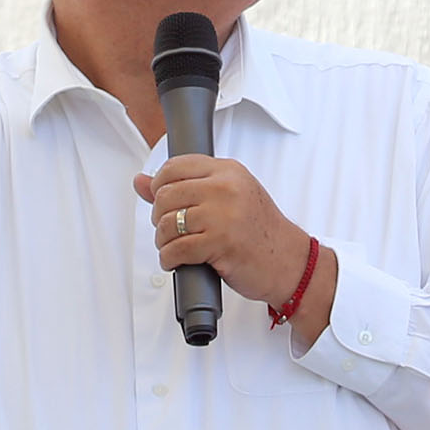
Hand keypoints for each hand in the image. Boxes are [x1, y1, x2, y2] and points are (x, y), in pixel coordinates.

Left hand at [133, 155, 332, 331]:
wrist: (289, 261)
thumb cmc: (259, 231)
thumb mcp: (228, 198)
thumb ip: (186, 187)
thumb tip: (140, 181)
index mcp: (228, 171)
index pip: (175, 167)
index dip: (160, 187)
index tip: (164, 203)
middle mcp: (226, 188)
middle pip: (166, 196)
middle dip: (160, 218)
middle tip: (170, 231)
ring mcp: (224, 215)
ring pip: (167, 223)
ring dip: (163, 241)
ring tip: (174, 247)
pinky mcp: (220, 243)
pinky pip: (176, 249)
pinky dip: (169, 259)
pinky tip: (177, 262)